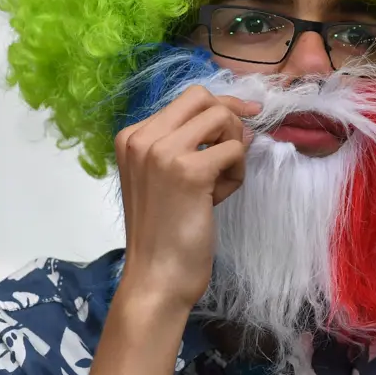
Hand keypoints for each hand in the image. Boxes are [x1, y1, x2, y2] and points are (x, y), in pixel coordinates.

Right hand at [114, 86, 260, 311]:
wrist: (156, 278)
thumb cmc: (164, 233)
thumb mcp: (168, 178)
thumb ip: (193, 145)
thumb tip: (241, 120)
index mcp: (131, 136)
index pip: (186, 99)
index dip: (219, 107)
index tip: (244, 117)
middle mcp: (142, 137)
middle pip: (202, 96)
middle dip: (230, 117)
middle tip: (239, 147)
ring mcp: (162, 151)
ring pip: (221, 117)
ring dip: (234, 147)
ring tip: (222, 181)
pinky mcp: (189, 171)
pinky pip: (234, 150)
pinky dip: (237, 172)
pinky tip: (221, 196)